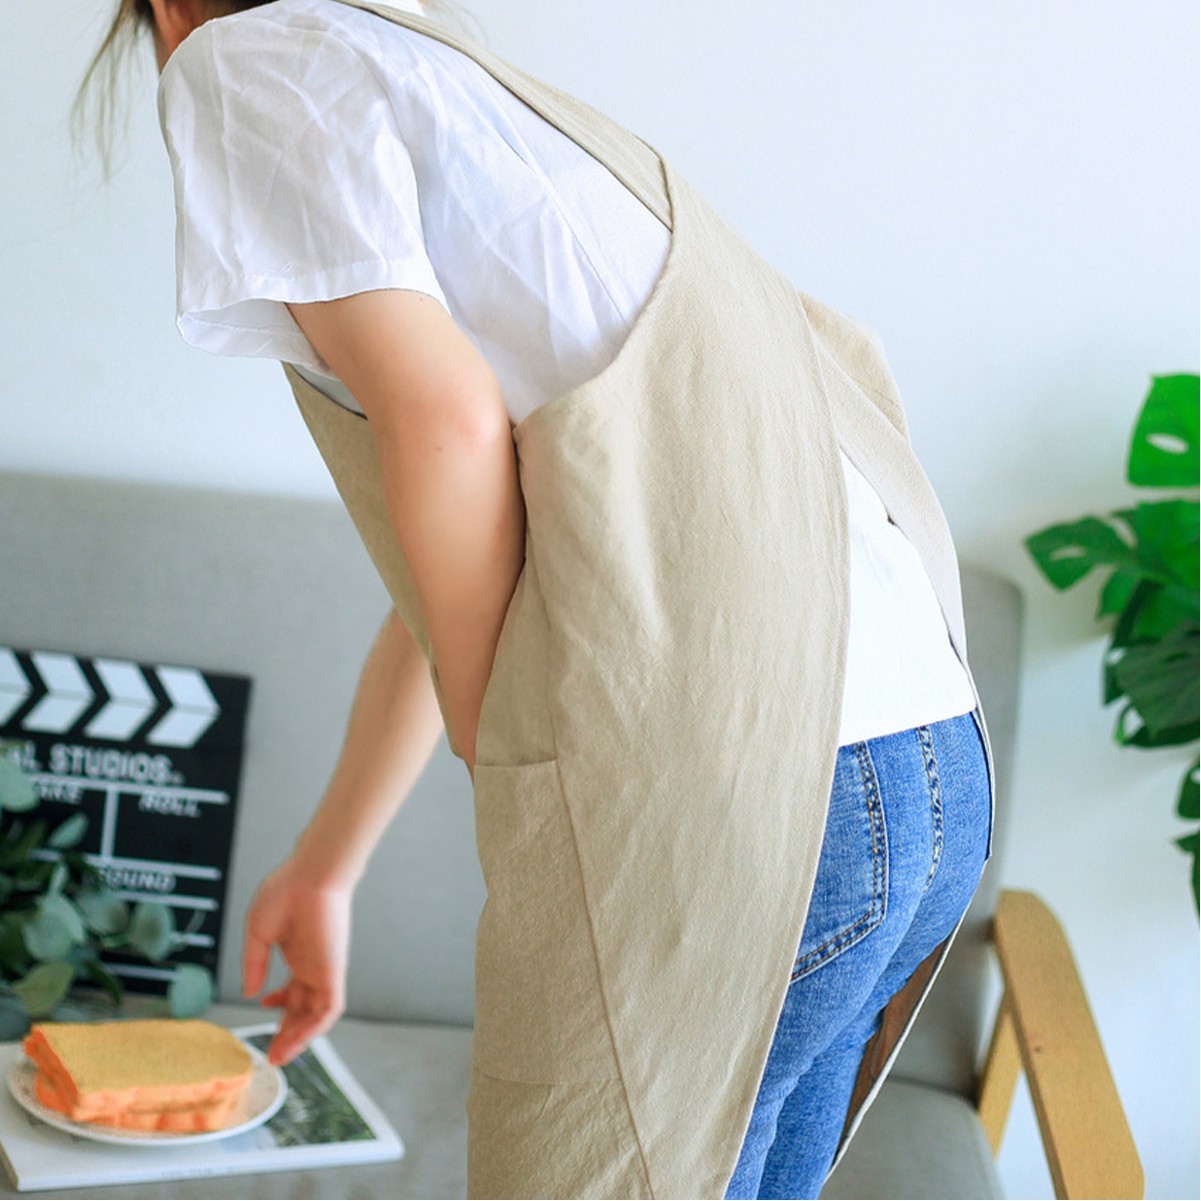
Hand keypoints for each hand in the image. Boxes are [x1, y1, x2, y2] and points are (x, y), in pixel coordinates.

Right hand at [241, 858, 352, 1066]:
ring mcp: (324, 969)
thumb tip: (250, 992)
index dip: (279, 1005)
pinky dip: (315, 1028)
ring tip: (281, 1055)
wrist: (311, 875)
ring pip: (316, 1014)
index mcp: (299, 953)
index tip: (263, 1009)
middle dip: (289, 1032)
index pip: (293, 989)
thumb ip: (253, 964)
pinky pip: (330, 1008)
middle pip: (304, 1007)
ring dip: (300, 1037)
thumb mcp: (259, 933)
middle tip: (273, 1053)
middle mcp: (313, 964)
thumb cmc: (286, 892)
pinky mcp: (333, 971)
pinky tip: (296, 1040)